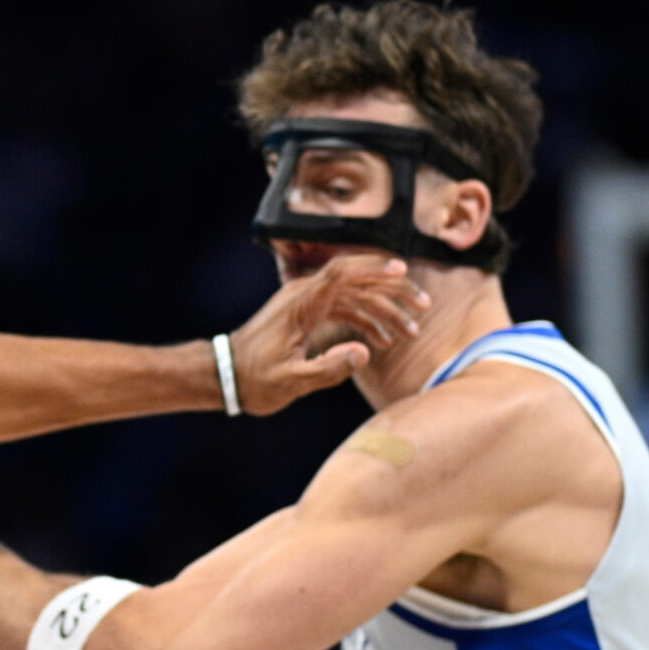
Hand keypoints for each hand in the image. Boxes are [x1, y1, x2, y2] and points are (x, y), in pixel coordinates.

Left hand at [225, 253, 430, 414]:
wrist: (225, 376)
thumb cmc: (254, 379)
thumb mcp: (291, 381)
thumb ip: (327, 368)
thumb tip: (364, 353)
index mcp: (302, 304)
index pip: (342, 273)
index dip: (373, 268)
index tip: (402, 272)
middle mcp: (305, 296)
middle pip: (356, 280)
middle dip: (392, 291)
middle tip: (423, 306)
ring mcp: (307, 303)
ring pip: (354, 296)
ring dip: (384, 310)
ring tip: (411, 332)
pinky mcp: (307, 315)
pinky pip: (343, 309)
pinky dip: (365, 322)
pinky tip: (383, 341)